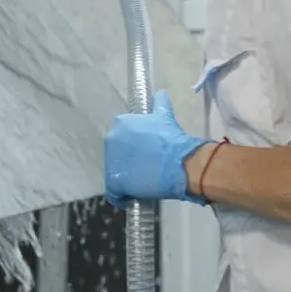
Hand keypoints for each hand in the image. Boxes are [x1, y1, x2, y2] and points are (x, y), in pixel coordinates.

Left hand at [104, 91, 208, 207]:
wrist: (179, 162)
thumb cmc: (172, 139)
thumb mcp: (164, 116)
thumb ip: (159, 104)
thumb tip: (160, 93)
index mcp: (120, 124)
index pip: (122, 139)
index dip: (133, 148)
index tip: (145, 154)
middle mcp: (111, 140)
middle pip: (116, 156)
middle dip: (128, 163)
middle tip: (146, 169)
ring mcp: (111, 162)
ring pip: (115, 174)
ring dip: (127, 179)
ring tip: (143, 183)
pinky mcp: (114, 182)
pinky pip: (114, 194)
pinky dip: (122, 197)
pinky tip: (132, 198)